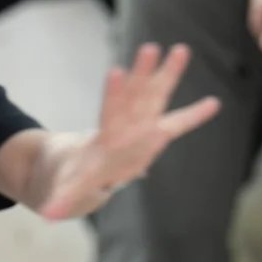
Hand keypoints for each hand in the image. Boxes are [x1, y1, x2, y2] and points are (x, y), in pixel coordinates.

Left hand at [39, 44, 219, 219]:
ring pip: (156, 97)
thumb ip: (63, 198)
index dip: (114, 94)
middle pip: (135, 95)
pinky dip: (194, 115)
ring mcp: (142, 126)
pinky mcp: (156, 135)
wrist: (83, 167)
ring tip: (181, 48)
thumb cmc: (78, 174)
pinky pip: (178, 124)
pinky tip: (214, 103)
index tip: (116, 71)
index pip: (110, 111)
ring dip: (168, 74)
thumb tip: (47, 215)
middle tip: (150, 47)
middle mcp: (126, 124)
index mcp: (107, 136)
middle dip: (142, 73)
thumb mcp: (70, 186)